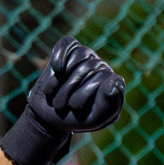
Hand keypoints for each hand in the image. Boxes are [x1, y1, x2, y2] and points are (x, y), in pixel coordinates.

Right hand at [0, 36, 123, 164]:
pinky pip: (67, 45)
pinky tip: (56, 71)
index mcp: (114, 84)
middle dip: (70, 88)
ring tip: (55, 93)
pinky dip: (59, 58)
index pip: (103, 76)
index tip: (76, 109)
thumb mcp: (93, 119)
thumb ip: (109, 105)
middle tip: (60, 106)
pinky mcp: (71, 49)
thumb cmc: (74, 119)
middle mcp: (103, 67)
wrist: (49, 115)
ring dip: (62, 78)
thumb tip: (114, 80)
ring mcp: (88, 57)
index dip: (85, 92)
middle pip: (89, 66)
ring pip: (80, 54)